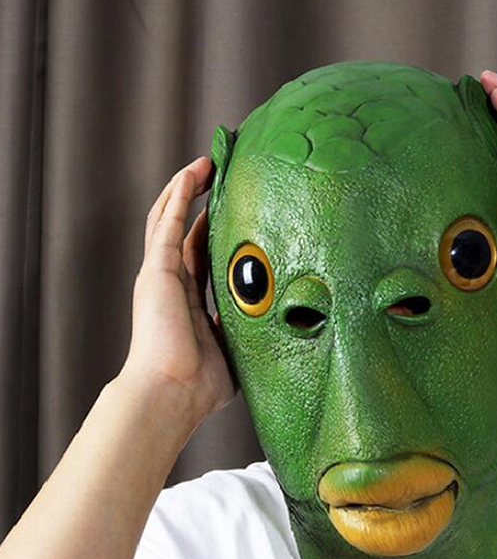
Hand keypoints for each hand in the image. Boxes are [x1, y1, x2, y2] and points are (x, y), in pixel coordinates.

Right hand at [120, 156, 237, 425]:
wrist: (173, 393)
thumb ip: (247, 334)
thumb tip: (277, 330)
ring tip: (206, 164)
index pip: (200, 256)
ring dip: (186, 189)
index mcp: (188, 302)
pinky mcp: (156, 271)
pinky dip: (179, 197)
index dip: (213, 231)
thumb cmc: (200, 385)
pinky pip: (167, 224)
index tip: (233, 211)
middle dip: (200, 201)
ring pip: (170, 218)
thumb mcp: (235, 351)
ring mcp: (161, 275)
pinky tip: (192, 175)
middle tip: (219, 175)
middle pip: (183, 230)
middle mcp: (171, 284)